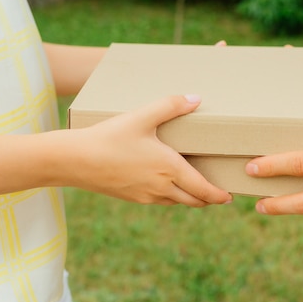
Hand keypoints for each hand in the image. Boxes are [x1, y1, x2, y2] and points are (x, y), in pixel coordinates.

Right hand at [68, 95, 231, 206]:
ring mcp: (146, 196)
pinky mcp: (132, 197)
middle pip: (193, 201)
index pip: (203, 190)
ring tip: (196, 188)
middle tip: (218, 194)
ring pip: (176, 202)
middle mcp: (161, 188)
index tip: (228, 196)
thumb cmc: (109, 137)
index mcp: (169, 170)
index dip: (218, 195)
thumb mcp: (141, 116)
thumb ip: (170, 105)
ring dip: (189, 199)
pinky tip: (166, 185)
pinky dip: (170, 197)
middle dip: (208, 199)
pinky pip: (159, 201)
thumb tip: (196, 98)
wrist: (74, 161)